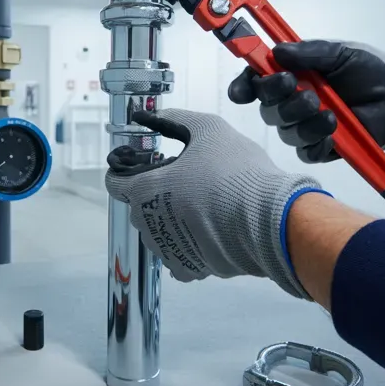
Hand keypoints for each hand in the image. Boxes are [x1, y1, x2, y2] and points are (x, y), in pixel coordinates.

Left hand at [104, 109, 328, 297]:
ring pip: (159, 231)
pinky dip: (188, 242)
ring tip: (204, 204)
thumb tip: (149, 116)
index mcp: (144, 191)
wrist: (270, 220)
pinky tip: (209, 229)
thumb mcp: (207, 129)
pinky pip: (178, 254)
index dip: (127, 169)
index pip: (115, 182)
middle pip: (139, 206)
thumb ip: (174, 121)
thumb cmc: (234, 171)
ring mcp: (166, 251)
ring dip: (172, 218)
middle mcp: (147, 225)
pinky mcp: (189, 269)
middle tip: (186, 180)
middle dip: (155, 192)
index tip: (146, 163)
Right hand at [228, 40, 384, 162]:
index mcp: (290, 77)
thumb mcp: (339, 53)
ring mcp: (305, 127)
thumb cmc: (367, 70)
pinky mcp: (321, 148)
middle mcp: (291, 103)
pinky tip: (332, 131)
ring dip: (302, 120)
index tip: (245, 89)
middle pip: (267, 108)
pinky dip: (316, 142)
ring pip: (286, 131)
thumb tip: (278, 51)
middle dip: (279, 98)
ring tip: (328, 112)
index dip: (244, 87)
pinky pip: (306, 152)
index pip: (255, 84)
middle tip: (300, 88)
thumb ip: (309, 52)